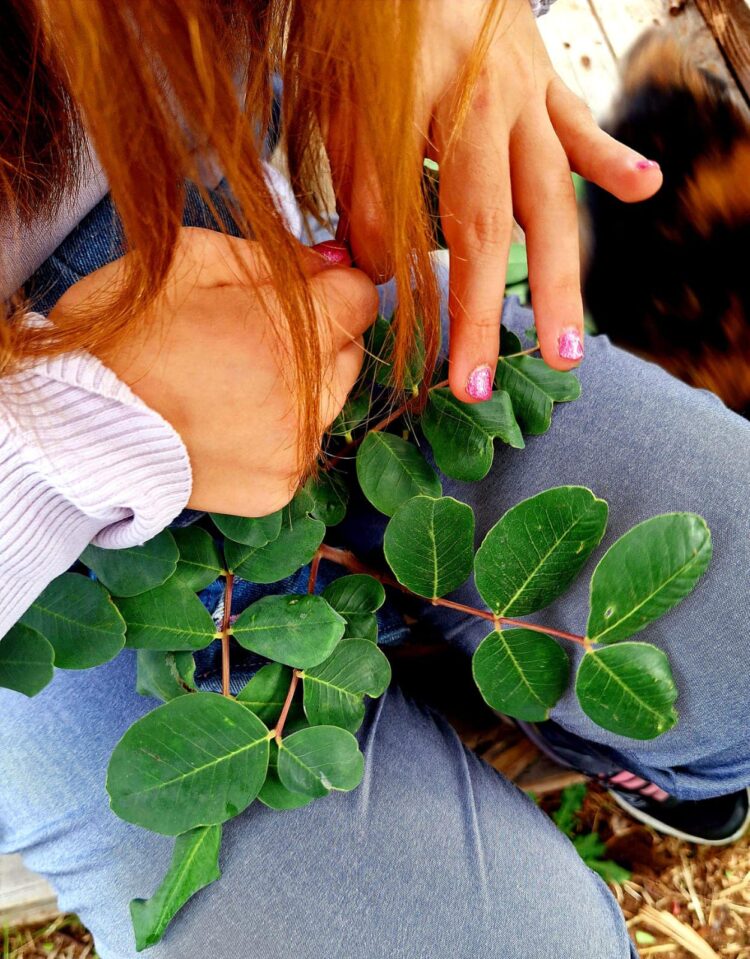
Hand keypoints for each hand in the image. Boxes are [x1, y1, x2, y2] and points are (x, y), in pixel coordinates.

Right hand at [52, 228, 376, 515]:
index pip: (361, 298)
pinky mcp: (278, 489)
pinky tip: (229, 418)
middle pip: (349, 350)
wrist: (76, 426)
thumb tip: (332, 265)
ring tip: (235, 379)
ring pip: (332, 400)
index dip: (331, 286)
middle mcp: (304, 403)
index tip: (300, 290)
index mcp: (286, 338)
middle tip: (252, 334)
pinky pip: (301, 444)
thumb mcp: (188, 260)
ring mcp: (293, 452)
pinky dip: (278, 429)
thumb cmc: (123, 338)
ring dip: (301, 383)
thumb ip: (274, 256)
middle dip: (316, 334)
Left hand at [332, 0, 662, 399]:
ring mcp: (527, 95)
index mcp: (438, 117)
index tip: (459, 380)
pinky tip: (645, 189)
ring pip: (553, 195)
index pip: (453, 235)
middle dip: (517, 308)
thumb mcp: (349, 104)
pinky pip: (577, 126)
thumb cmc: (370, 26)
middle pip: (510, 226)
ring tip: (570, 341)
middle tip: (525, 379)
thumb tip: (373, 270)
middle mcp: (493, 111)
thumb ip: (363, 189)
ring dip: (564, 272)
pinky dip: (609, 160)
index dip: (460, 313)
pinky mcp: (543, 80)